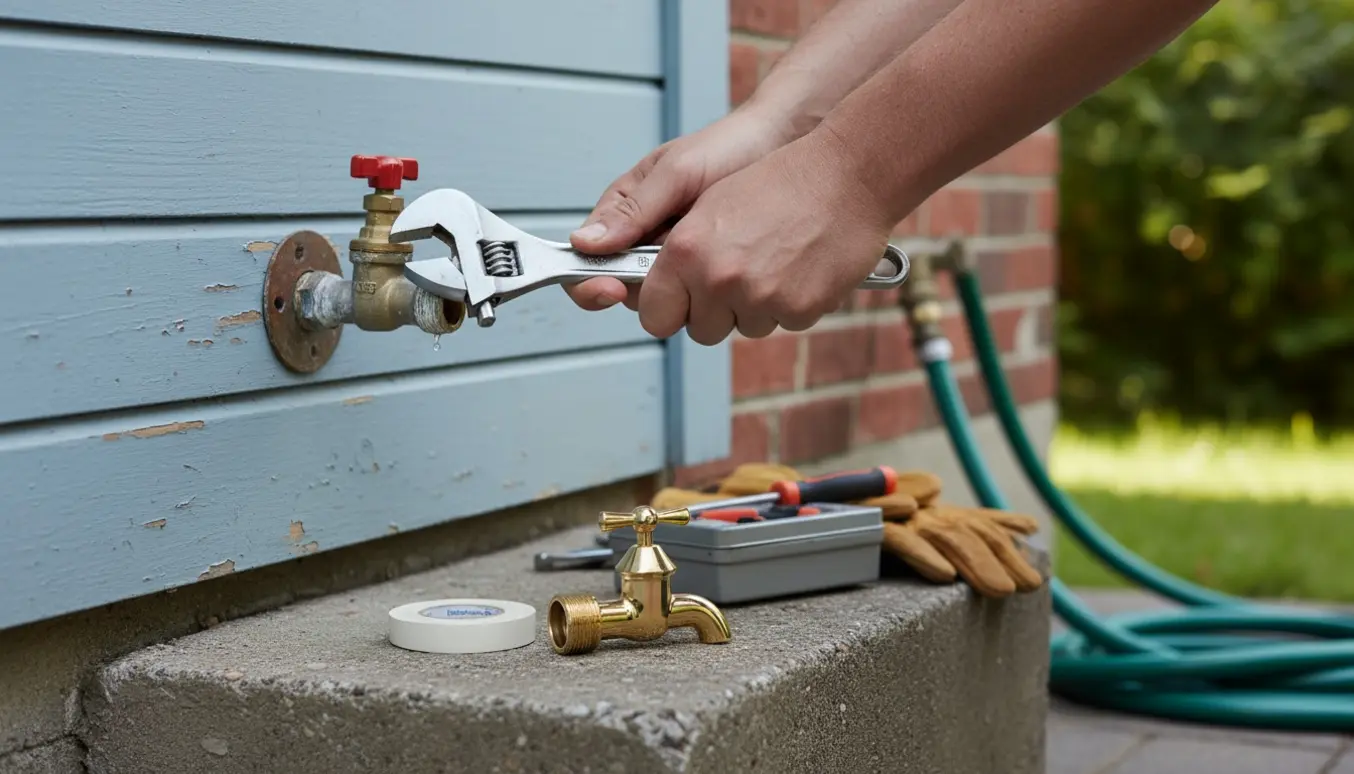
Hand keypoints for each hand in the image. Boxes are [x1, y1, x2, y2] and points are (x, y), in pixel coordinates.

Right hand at [564, 104, 798, 311]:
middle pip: (625, 288)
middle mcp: (644, 241)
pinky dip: (707, 292)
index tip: (611, 288)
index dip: (590, 282)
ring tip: (710, 258)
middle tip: (677, 271)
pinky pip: (697, 298)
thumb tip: (584, 243)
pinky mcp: (707, 273)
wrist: (780, 148)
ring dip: (681, 291)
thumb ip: (632, 210)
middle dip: (647, 288)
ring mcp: (677, 260)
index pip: (586, 260)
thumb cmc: (726, 148)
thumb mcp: (675, 173)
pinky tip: (726, 270)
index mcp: (622, 213)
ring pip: (662, 299)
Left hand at [633, 127, 893, 343]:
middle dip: (714, 310)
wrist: (847, 175)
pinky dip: (790, 302)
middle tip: (735, 272)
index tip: (678, 300)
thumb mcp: (708, 203)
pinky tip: (800, 265)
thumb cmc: (779, 181)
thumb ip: (674, 252)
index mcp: (686, 251)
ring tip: (774, 258)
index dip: (667, 308)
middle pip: (700, 330)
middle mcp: (718, 279)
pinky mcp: (798, 310)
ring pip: (744, 327)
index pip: (654, 315)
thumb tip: (644, 285)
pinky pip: (783, 323)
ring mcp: (760, 298)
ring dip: (754, 305)